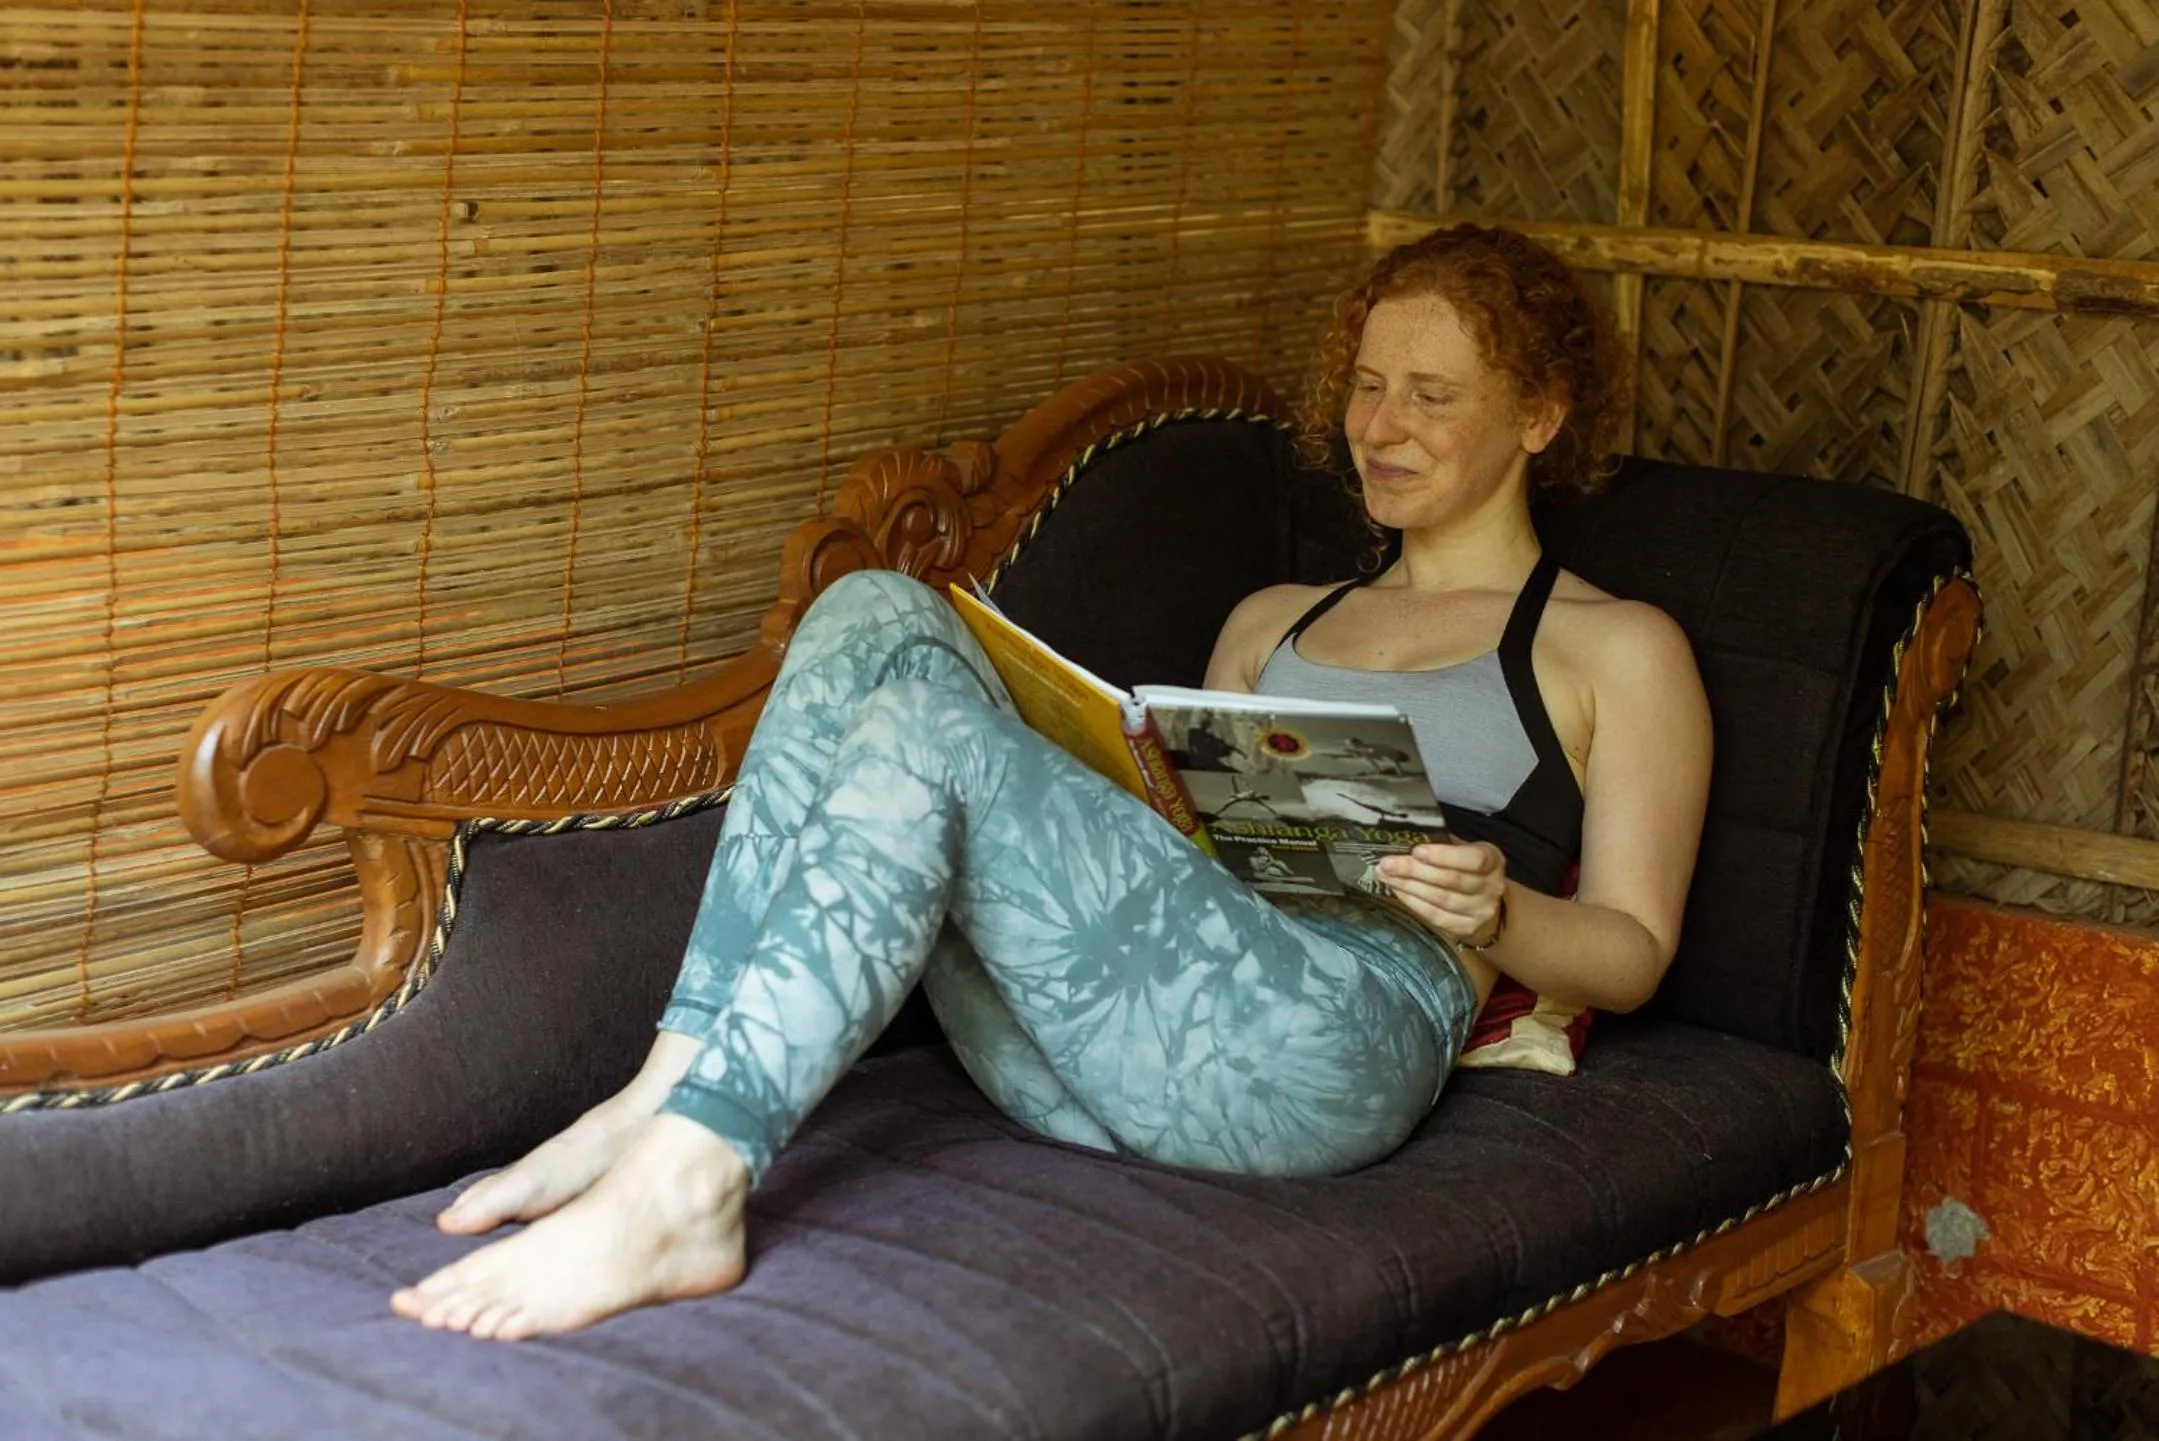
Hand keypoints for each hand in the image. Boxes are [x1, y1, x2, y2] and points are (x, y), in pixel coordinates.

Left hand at [1375, 841, 1506, 946]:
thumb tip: (1407, 837)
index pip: (1473, 859)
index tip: (1416, 850)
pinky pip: (1434, 915)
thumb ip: (1444, 844)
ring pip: (1440, 899)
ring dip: (1408, 886)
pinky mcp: (1465, 929)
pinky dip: (1412, 902)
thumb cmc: (1469, 870)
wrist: (1490, 907)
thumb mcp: (1466, 851)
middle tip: (1387, 863)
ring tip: (1386, 875)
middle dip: (1414, 870)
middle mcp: (1491, 887)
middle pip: (1451, 880)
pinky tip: (1397, 890)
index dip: (1444, 856)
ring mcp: (1479, 912)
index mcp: (1493, 861)